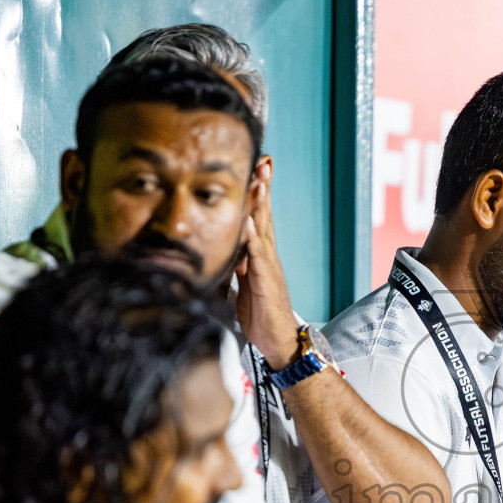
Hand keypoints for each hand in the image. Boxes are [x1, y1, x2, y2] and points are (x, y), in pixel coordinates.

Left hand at [235, 177, 300, 369]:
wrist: (279, 342)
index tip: (256, 167)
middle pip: (265, 214)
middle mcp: (267, 256)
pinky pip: (258, 257)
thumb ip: (235, 263)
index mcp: (260, 255)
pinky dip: (253, 238)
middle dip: (263, 186)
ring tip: (258, 180)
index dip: (257, 192)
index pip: (258, 217)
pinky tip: (248, 222)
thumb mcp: (242, 283)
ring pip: (263, 229)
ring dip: (261, 205)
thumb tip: (223, 250)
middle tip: (263, 160)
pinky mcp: (266, 282)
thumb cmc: (261, 314)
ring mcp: (269, 267)